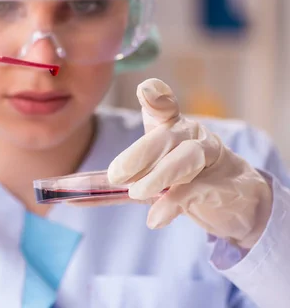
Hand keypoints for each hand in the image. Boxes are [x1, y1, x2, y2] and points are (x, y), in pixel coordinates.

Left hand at [108, 78, 271, 248]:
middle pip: (165, 136)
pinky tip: (156, 218)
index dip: (156, 95)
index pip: (163, 105)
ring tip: (136, 193)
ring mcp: (210, 156)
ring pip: (185, 158)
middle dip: (138, 154)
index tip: (146, 89)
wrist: (234, 200)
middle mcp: (190, 134)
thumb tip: (72, 198)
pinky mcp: (223, 182)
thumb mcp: (149, 175)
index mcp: (170, 126)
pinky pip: (196, 190)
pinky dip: (172, 205)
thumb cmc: (184, 178)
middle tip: (115, 175)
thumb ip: (118, 182)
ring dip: (159, 176)